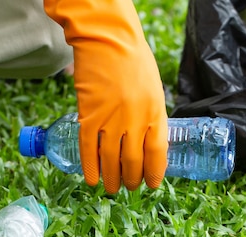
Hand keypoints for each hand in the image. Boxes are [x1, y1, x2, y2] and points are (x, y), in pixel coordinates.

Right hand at [44, 0, 167, 192]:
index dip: (154, 173)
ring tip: (112, 188)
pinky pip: (89, 149)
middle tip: (130, 187)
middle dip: (132, 179)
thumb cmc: (134, 61)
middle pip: (134, 161)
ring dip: (112, 178)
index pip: (157, 153)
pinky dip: (90, 167)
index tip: (152, 184)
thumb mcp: (154, 89)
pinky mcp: (88, 116)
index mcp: (155, 112)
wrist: (108, 39)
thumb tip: (147, 139)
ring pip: (111, 160)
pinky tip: (91, 179)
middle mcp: (135, 120)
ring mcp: (110, 119)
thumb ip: (152, 114)